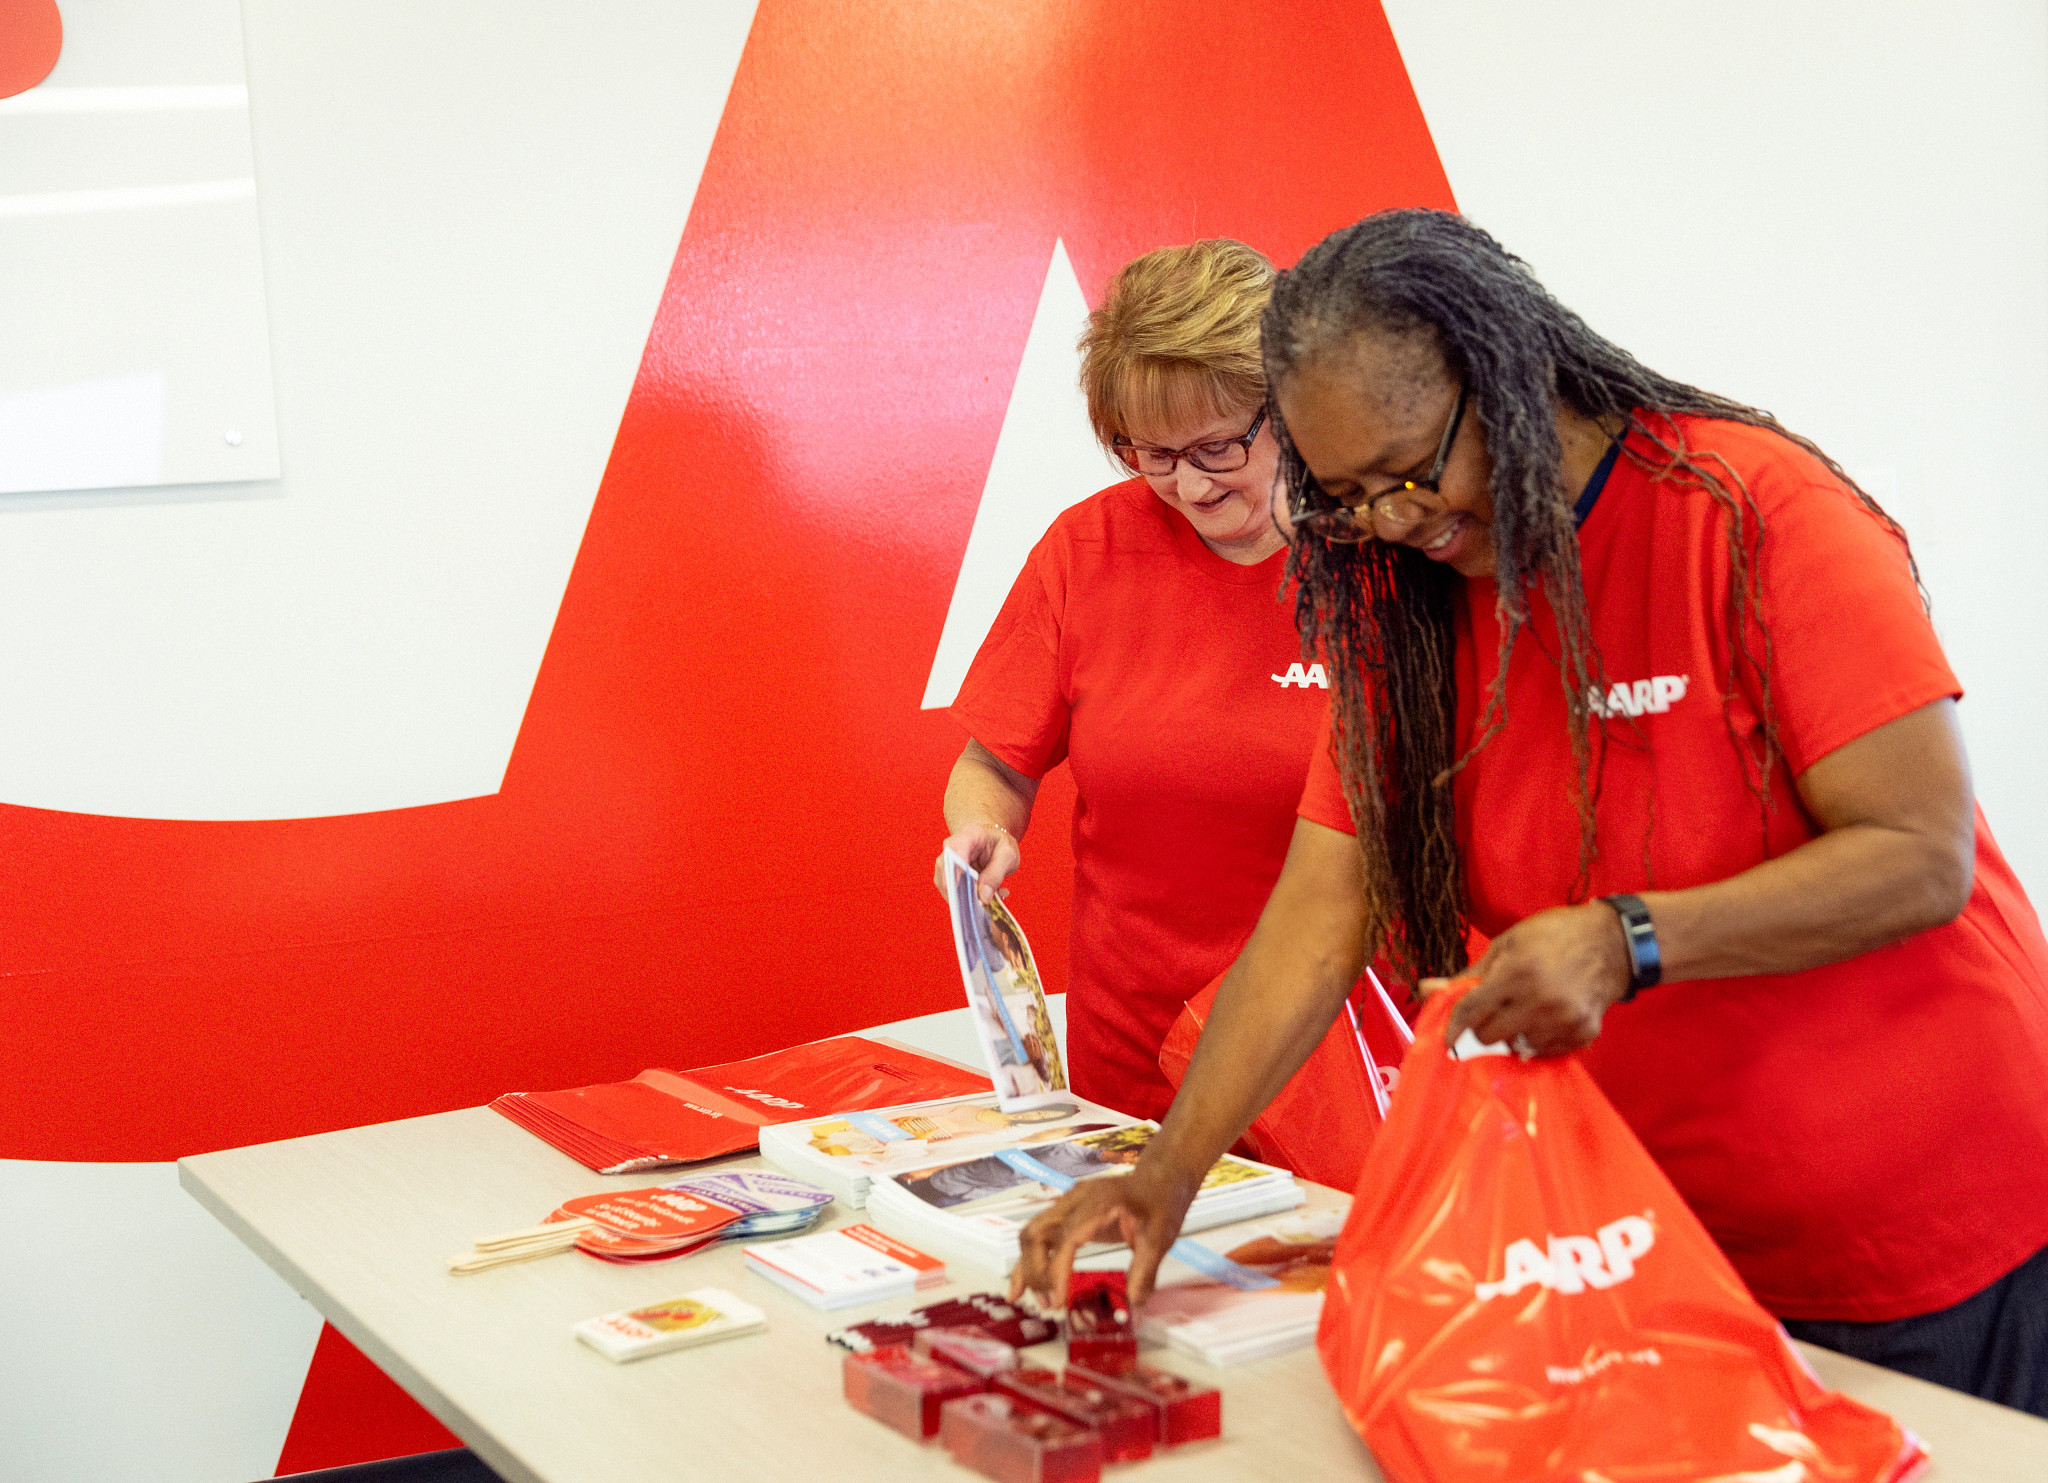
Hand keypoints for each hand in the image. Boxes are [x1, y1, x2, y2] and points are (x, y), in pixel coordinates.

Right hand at [932, 822, 1022, 904]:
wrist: (993, 842)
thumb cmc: (1000, 845)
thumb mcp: (1007, 856)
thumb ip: (995, 875)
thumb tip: (983, 897)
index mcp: (970, 834)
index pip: (957, 849)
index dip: (956, 869)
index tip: (962, 888)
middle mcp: (952, 846)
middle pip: (946, 868)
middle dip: (959, 890)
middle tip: (978, 905)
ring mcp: (946, 861)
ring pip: (944, 883)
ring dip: (962, 897)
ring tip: (984, 902)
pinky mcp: (946, 875)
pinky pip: (950, 890)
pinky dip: (964, 899)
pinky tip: (980, 899)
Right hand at [1009, 1164, 1198, 1309]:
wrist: (1159, 1179)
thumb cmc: (1160, 1204)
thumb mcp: (1159, 1239)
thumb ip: (1144, 1273)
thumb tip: (1133, 1308)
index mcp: (1098, 1202)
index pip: (1066, 1236)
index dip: (1056, 1269)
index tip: (1058, 1300)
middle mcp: (1075, 1199)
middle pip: (1038, 1233)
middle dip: (1037, 1272)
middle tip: (1051, 1304)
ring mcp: (1067, 1204)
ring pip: (1032, 1234)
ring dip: (1029, 1268)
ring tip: (1038, 1301)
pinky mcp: (1066, 1213)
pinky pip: (1038, 1235)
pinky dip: (1028, 1261)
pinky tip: (1020, 1286)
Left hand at [1428, 902, 1631, 1056]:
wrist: (1614, 943)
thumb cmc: (1554, 936)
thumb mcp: (1508, 944)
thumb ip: (1471, 974)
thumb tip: (1427, 989)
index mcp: (1517, 972)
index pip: (1472, 1010)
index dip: (1453, 1027)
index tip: (1446, 1040)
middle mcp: (1541, 1000)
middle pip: (1490, 1036)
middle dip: (1484, 1026)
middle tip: (1495, 1011)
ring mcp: (1564, 1020)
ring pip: (1516, 1046)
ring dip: (1513, 1034)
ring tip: (1525, 1010)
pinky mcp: (1583, 1033)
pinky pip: (1545, 1051)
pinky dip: (1538, 1040)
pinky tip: (1546, 1018)